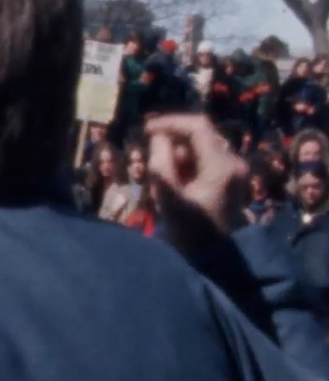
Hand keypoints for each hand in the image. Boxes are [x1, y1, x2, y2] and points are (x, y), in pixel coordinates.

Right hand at [145, 113, 247, 253]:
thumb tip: (158, 137)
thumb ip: (161, 162)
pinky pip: (208, 157)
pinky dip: (189, 160)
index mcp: (221, 165)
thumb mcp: (168, 196)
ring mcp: (235, 170)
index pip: (197, 126)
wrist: (216, 258)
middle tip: (149, 147)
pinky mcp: (231, 178)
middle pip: (202, 134)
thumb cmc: (190, 230)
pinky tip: (175, 176)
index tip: (145, 129)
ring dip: (180, 149)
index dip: (170, 122)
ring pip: (204, 145)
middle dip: (174, 136)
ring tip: (160, 166)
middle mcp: (233, 162)